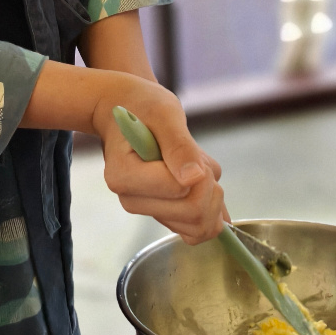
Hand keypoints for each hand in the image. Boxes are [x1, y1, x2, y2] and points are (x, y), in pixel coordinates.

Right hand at [92, 81, 226, 244]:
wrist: (128, 109)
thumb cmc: (142, 106)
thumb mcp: (164, 113)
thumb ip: (179, 145)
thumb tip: (193, 178)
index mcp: (123, 176)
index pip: (179, 190)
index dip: (199, 171)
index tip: (190, 147)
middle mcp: (131, 200)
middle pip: (192, 214)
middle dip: (209, 185)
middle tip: (197, 158)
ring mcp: (147, 210)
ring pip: (199, 227)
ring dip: (211, 196)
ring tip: (195, 167)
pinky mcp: (162, 214)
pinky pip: (197, 229)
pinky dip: (210, 207)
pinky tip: (200, 182)